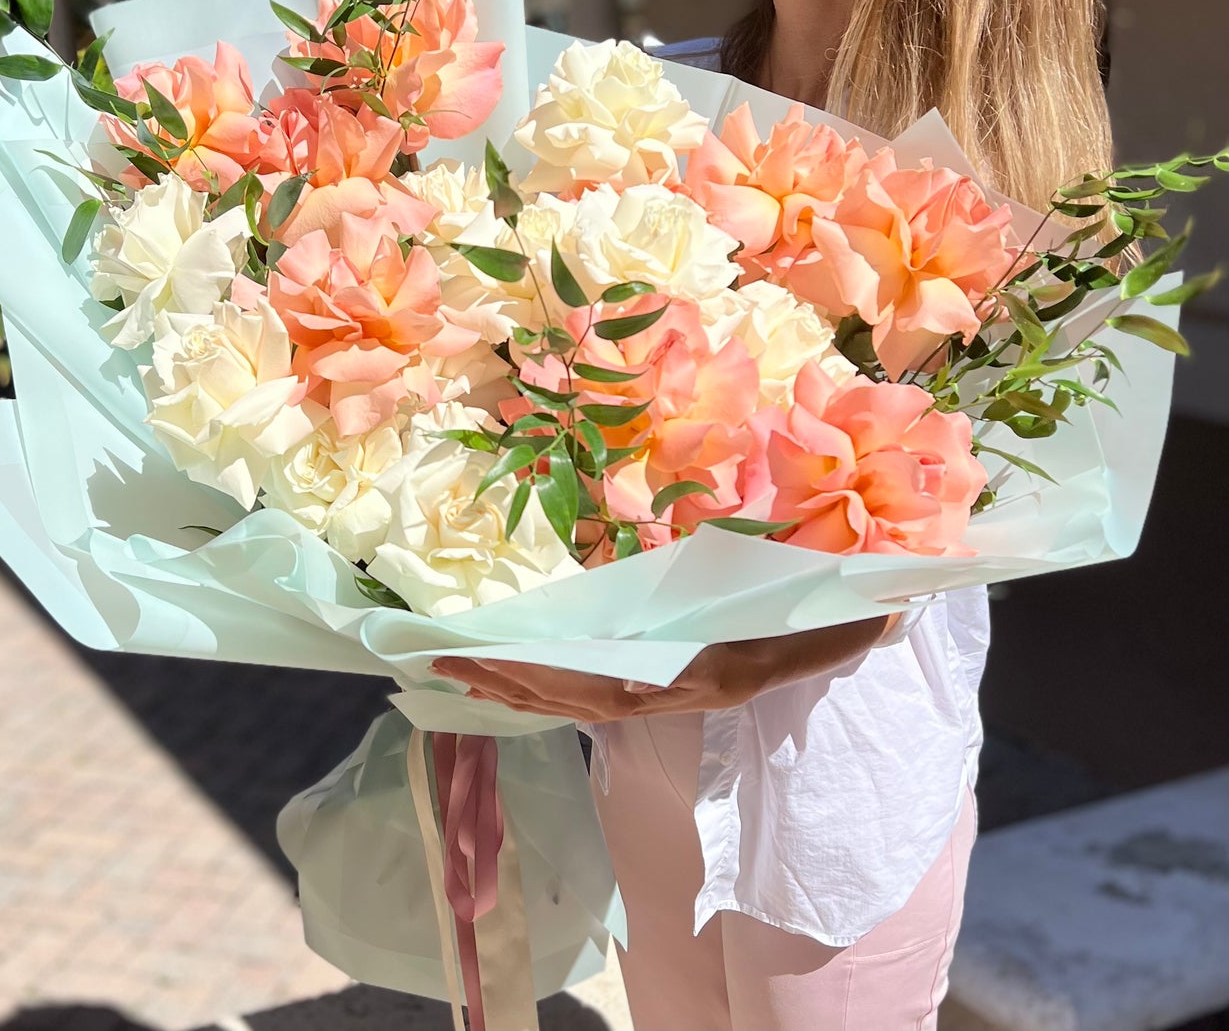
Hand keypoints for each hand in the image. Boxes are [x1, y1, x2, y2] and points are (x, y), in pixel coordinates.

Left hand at [431, 613, 897, 722]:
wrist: (827, 640)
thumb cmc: (820, 624)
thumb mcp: (829, 626)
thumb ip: (836, 627)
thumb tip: (869, 612)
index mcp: (698, 678)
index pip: (612, 689)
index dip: (553, 682)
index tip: (499, 667)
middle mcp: (668, 692)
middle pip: (573, 697)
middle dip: (508, 682)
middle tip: (443, 660)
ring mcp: (656, 689)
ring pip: (569, 698)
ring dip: (510, 686)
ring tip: (450, 667)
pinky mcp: (647, 678)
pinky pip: (580, 688)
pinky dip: (534, 683)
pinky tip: (497, 674)